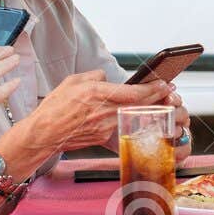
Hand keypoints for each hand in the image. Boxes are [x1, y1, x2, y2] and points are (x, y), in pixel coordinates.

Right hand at [24, 70, 173, 152]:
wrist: (44, 134)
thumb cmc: (54, 108)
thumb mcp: (72, 81)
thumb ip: (93, 77)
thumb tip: (106, 77)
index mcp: (98, 94)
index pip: (134, 92)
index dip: (153, 89)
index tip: (165, 84)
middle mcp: (104, 111)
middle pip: (139, 104)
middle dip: (156, 97)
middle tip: (169, 91)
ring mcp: (105, 126)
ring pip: (131, 114)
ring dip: (143, 108)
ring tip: (152, 101)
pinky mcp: (103, 137)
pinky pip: (118, 124)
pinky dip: (123, 118)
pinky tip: (125, 114)